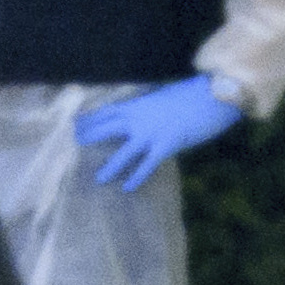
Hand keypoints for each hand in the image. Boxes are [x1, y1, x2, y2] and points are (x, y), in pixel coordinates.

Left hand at [72, 78, 242, 194]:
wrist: (210, 97)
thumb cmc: (190, 96)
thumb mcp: (162, 98)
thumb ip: (148, 108)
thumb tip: (141, 114)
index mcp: (137, 105)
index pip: (107, 112)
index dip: (90, 118)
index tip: (74, 123)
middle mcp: (139, 118)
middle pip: (107, 129)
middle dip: (90, 137)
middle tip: (75, 146)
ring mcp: (151, 133)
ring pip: (123, 153)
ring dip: (110, 167)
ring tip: (98, 179)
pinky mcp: (166, 145)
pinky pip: (147, 164)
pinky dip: (136, 177)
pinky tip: (127, 188)